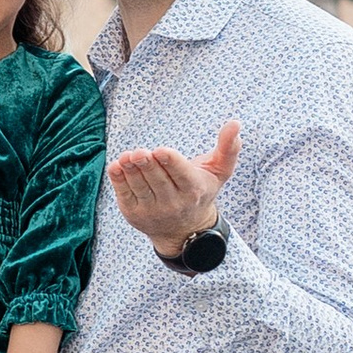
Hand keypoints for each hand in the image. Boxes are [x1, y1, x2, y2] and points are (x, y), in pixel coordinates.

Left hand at [110, 119, 239, 258]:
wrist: (184, 230)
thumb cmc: (201, 191)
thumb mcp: (219, 172)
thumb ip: (228, 148)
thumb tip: (236, 123)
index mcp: (193, 189)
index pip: (180, 174)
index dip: (170, 162)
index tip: (160, 150)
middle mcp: (173, 202)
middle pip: (157, 179)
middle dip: (147, 164)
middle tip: (140, 152)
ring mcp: (152, 210)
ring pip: (139, 186)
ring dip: (131, 170)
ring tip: (126, 157)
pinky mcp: (134, 213)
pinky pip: (124, 194)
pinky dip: (119, 180)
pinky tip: (116, 166)